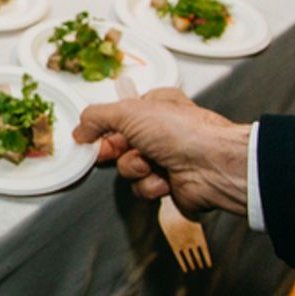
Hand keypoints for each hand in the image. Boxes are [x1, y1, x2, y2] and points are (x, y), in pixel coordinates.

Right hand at [73, 88, 250, 216]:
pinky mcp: (169, 184)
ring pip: (127, 168)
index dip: (104, 128)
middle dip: (118, 150)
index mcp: (154, 107)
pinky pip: (143, 188)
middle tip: (123, 149)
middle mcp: (160, 132)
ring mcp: (165, 159)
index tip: (94, 136)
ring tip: (152, 163)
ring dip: (135, 168)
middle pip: (119, 144)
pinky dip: (150, 185)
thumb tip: (80, 130)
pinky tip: (165, 179)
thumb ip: (96, 117)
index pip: (118, 117)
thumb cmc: (183, 131)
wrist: (213, 166)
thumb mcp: (128, 111)